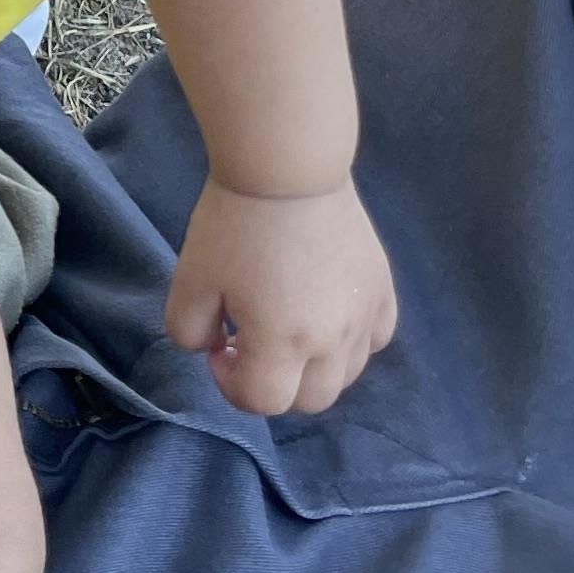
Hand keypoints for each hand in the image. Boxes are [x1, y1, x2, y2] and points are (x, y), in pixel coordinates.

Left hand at [164, 178, 395, 416]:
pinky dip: (350, 343)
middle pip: (309, 401)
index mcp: (283, 343)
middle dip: (273, 386)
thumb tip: (215, 348)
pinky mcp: (384, 290)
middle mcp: (334, 341)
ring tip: (285, 329)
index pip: (263, 402)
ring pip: (346, 376)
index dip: (230, 385)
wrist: (287, 170)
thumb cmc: (234, 224)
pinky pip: (375, 340)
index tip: (219, 347)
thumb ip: (190, 332)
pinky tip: (325, 314)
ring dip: (311, 369)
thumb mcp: (190, 281)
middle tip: (248, 345)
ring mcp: (366, 317)